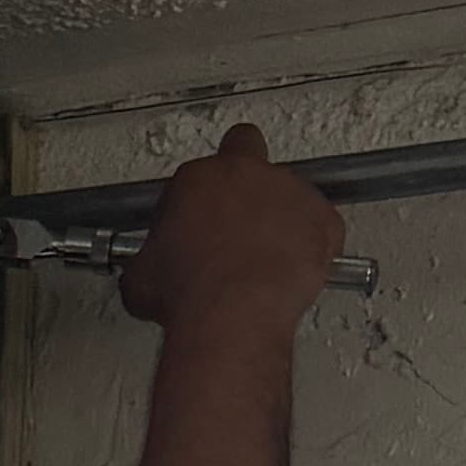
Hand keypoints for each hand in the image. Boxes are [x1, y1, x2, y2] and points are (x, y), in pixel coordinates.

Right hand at [119, 122, 344, 335]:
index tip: (198, 225)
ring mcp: (288, 192)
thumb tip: (145, 275)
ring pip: (289, 192)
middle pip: (247, 149)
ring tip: (272, 255)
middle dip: (244, 175)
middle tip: (242, 212)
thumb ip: (148, 262)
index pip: (198, 176)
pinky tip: (299, 265)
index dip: (199, 200)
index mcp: (198, 179)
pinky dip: (316, 242)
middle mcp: (245, 174)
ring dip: (281, 215)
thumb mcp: (141, 280)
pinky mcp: (322, 219)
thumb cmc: (190, 296)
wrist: (231, 316)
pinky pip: (324, 224)